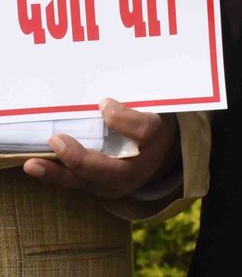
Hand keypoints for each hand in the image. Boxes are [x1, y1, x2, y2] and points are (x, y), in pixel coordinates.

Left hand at [21, 99, 177, 199]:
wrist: (158, 154)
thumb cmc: (151, 122)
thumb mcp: (152, 108)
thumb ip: (132, 105)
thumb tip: (102, 104)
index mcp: (156, 138)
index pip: (143, 130)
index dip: (122, 119)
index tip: (103, 102)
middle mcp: (138, 167)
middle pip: (107, 168)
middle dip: (78, 158)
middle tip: (56, 140)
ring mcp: (116, 183)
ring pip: (85, 180)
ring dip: (57, 173)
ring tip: (32, 165)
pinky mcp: (99, 188)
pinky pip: (76, 182)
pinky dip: (56, 174)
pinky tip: (36, 167)